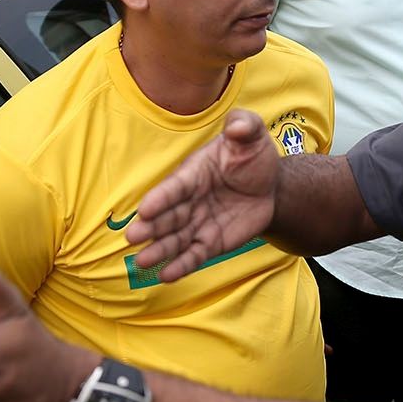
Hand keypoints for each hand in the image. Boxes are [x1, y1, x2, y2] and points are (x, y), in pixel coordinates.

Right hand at [124, 110, 278, 281]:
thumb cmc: (252, 157)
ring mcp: (198, 223)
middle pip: (167, 216)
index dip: (160, 198)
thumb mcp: (252, 136)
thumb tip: (239, 125)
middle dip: (150, 227)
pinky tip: (166, 275)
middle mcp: (190, 201)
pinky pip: (194, 255)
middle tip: (132, 237)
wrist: (270, 186)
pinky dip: (181, 266)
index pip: (174, 188)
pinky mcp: (210, 242)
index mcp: (193, 174)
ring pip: (175, 239)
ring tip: (143, 262)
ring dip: (159, 250)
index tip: (144, 209)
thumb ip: (244, 126)